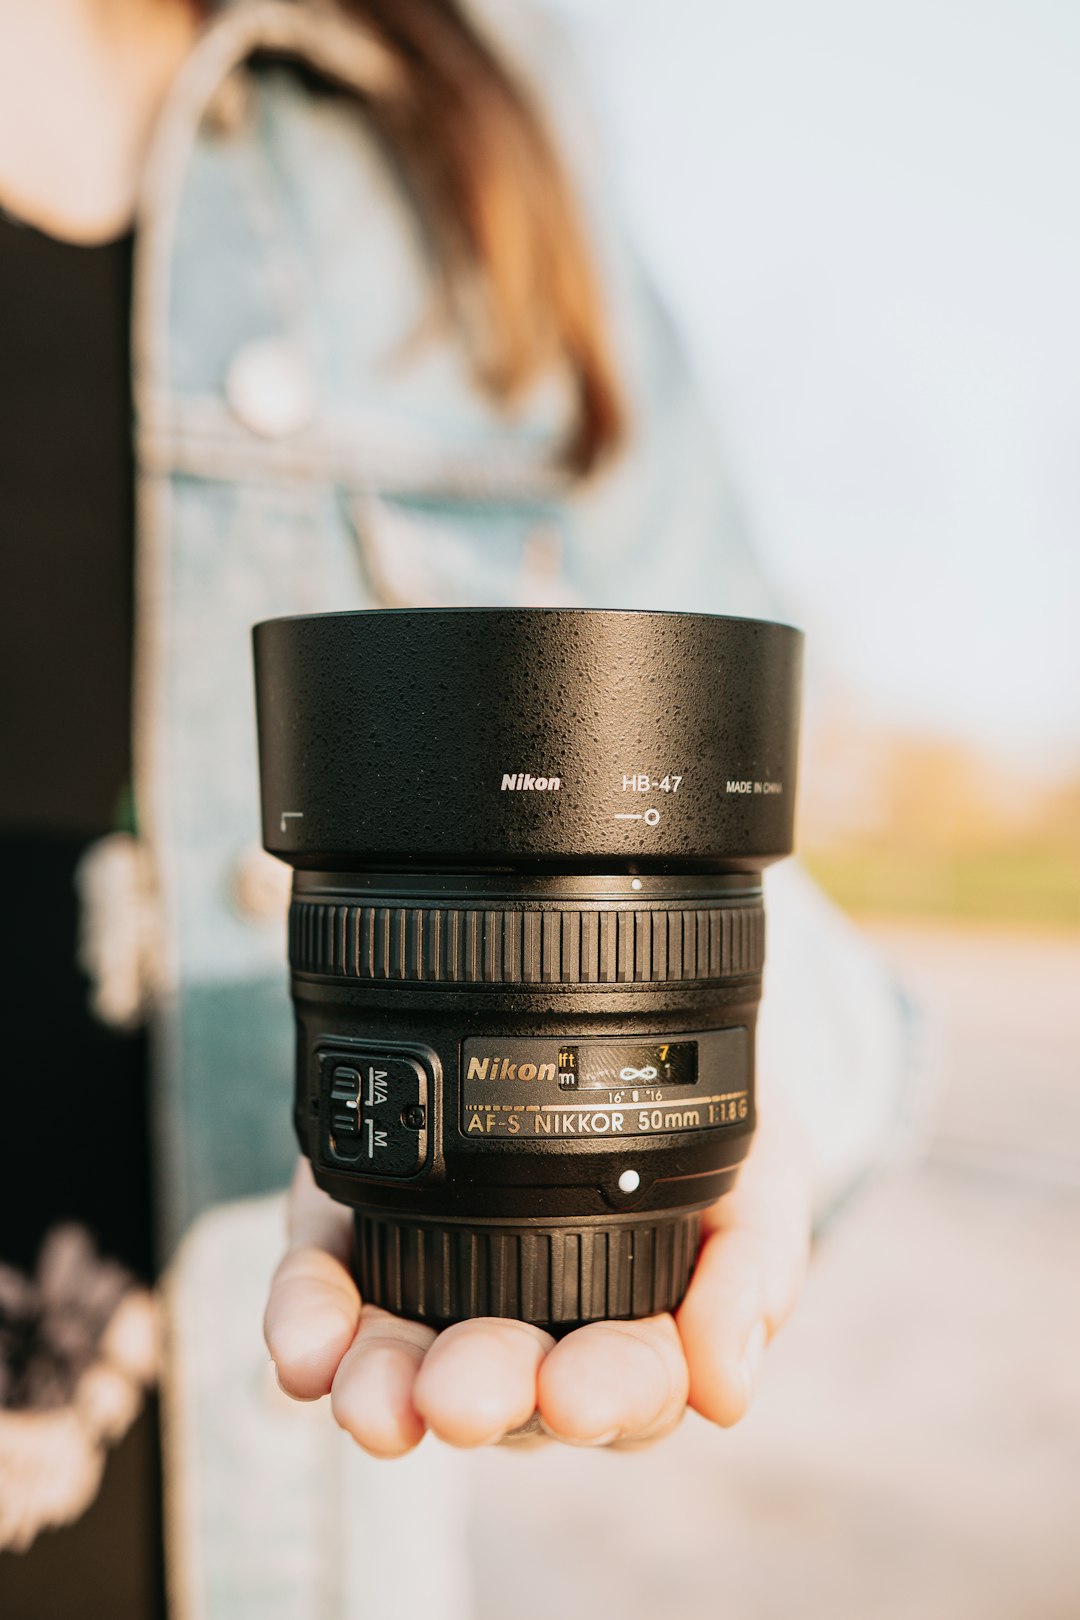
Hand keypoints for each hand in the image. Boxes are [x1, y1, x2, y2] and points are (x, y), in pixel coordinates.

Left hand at [264, 1100, 810, 1453]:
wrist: (629, 1030)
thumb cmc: (708, 1124)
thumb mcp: (763, 1169)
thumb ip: (755, 1267)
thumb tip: (726, 1394)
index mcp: (637, 1336)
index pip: (625, 1386)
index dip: (606, 1396)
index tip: (578, 1393)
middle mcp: (535, 1335)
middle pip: (505, 1389)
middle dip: (482, 1393)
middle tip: (461, 1393)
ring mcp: (442, 1295)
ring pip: (405, 1364)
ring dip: (383, 1384)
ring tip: (372, 1395)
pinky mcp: (367, 1242)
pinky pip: (329, 1298)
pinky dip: (311, 1325)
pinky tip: (305, 1352)